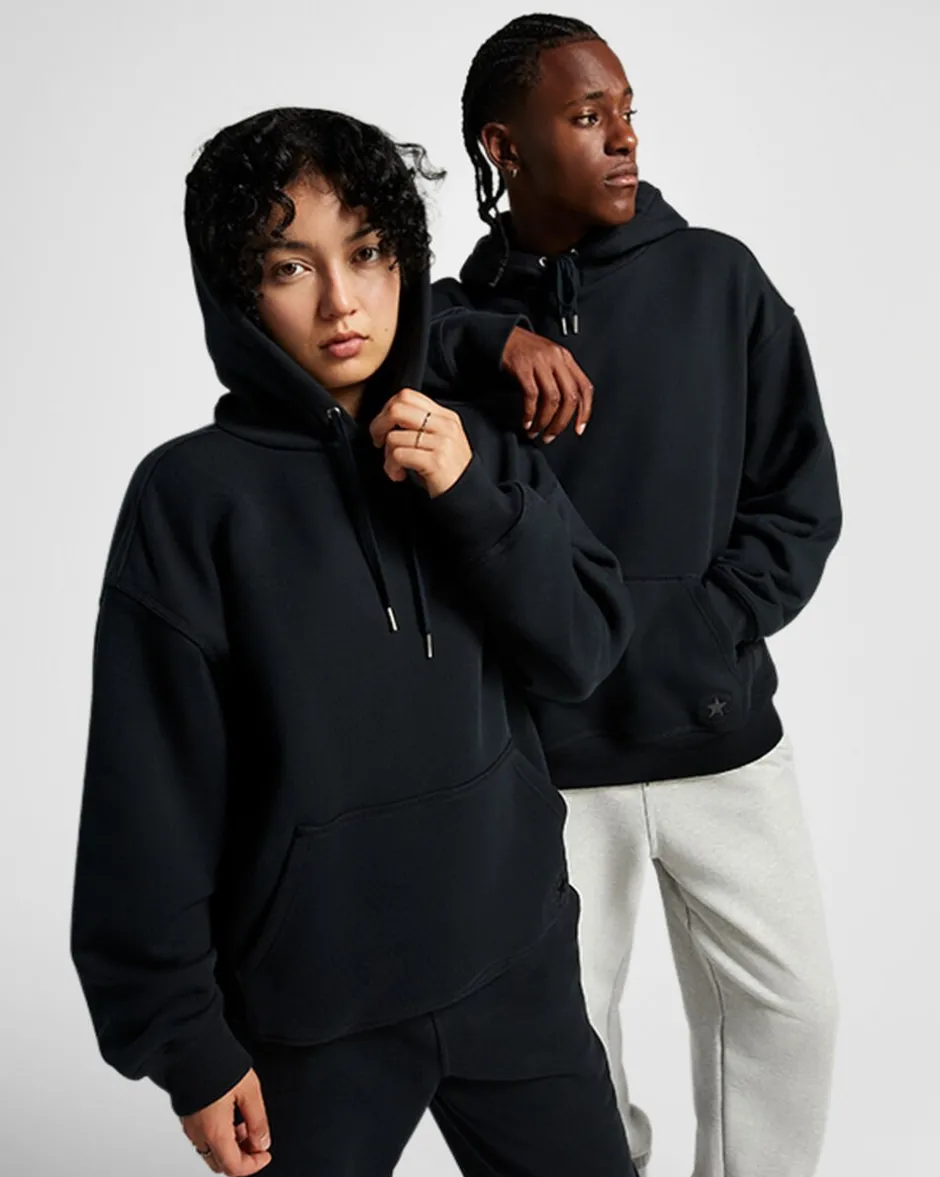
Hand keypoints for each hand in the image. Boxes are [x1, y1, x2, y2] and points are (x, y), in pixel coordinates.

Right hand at [180, 1068, 271, 1174]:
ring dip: (230, 1147)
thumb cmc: (218, 1065)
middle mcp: (199, 1135)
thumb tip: (262, 1142)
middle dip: (242, 1157)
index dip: (254, 1165)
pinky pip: (203, 1138)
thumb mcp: (249, 1091)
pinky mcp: (186, 1116)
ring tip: (244, 1124)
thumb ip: (258, 1121)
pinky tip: (229, 1116)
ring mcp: (190, 1127)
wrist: (190, 1048)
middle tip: (255, 1139)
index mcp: (215, 1132)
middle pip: (221, 1164)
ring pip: (211, 1152)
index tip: (265, 1154)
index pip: (234, 1168)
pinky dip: (218, 1136)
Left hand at [370, 388, 472, 498]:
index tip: (383, 427)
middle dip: (379, 426)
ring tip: (395, 467)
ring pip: (394, 436)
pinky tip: (398, 475)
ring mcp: (442, 442)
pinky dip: (391, 467)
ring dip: (386, 455)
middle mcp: (445, 426)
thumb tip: (387, 417)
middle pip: (398, 409)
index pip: (407, 396)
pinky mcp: (436, 461)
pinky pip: (398, 455)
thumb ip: (420, 424)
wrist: (467, 495)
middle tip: (378, 442)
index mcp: (445, 416)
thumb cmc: (446, 470)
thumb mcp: (439, 439)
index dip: (386, 410)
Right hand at [501, 326, 593, 441]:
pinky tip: (526, 422)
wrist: (502, 335)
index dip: (585, 411)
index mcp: (565, 358)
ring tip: (537, 431)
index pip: (585, 387)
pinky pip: (532, 395)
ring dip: (545, 421)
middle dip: (562, 422)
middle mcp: (556, 358)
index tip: (579, 428)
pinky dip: (530, 413)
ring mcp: (540, 362)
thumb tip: (565, 410)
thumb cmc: (524, 350)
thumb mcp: (549, 359)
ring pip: (552, 398)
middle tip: (552, 435)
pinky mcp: (522, 367)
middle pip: (570, 396)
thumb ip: (560, 377)